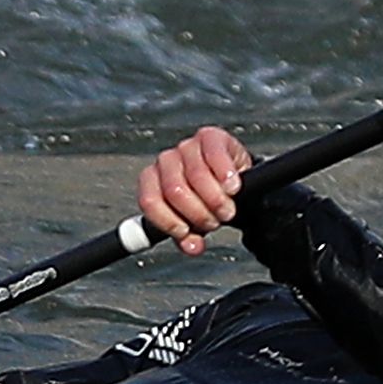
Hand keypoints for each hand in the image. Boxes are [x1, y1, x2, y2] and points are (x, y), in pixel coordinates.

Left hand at [140, 124, 251, 253]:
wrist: (232, 180)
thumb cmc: (206, 200)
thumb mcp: (194, 222)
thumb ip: (189, 236)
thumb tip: (194, 247)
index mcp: (153, 181)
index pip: (149, 200)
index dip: (167, 220)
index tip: (186, 231)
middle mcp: (166, 161)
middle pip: (174, 190)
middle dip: (198, 213)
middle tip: (215, 222)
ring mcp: (187, 146)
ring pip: (196, 175)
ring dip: (215, 199)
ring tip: (227, 210)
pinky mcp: (210, 136)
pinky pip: (215, 155)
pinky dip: (225, 175)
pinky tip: (233, 187)